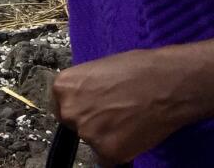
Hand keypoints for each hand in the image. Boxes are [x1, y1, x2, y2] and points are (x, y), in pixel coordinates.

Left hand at [52, 48, 184, 164]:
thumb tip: (86, 99)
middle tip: (116, 115)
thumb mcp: (98, 70)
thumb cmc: (137, 69)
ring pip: (94, 141)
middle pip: (76, 125)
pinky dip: (122, 151)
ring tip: (130, 121)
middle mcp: (69, 111)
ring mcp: (87, 133)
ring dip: (108, 137)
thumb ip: (85, 89)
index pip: (61, 107)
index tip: (93, 109)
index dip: (80, 109)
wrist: (166, 83)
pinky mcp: (108, 152)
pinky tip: (135, 135)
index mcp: (63, 87)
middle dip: (92, 123)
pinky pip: (109, 158)